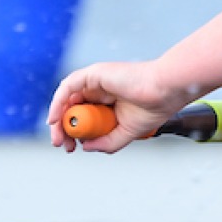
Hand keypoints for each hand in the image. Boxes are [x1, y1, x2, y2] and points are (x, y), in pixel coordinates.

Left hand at [47, 59, 184, 152]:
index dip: (74, 132)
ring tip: (59, 136)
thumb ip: (107, 142)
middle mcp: (100, 90)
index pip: (83, 116)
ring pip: (67, 99)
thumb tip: (85, 146)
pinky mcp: (94, 74)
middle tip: (62, 145)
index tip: (72, 147)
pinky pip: (68, 87)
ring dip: (58, 118)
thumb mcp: (126, 132)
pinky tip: (55, 119)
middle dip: (63, 128)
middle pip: (71, 108)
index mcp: (108, 102)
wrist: (166, 92)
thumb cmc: (154, 106)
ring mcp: (96, 81)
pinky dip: (57, 102)